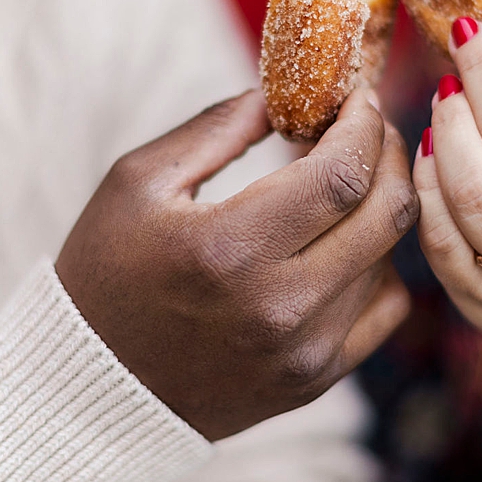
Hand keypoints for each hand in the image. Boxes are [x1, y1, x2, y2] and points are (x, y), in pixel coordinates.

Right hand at [54, 87, 415, 440]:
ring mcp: (303, 353)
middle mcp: (278, 307)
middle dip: (388, 156)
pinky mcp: (313, 381)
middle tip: (366, 131)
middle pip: (386, 214)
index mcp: (229, 250)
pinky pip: (384, 311)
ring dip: (377, 208)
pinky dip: (378, 267)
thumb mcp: (136, 183)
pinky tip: (343, 245)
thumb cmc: (104, 276)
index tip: (355, 99)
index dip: (364, 125)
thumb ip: (216, 127)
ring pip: (389, 259)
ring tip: (339, 186)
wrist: (92, 387)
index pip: (343, 172)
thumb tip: (287, 93)